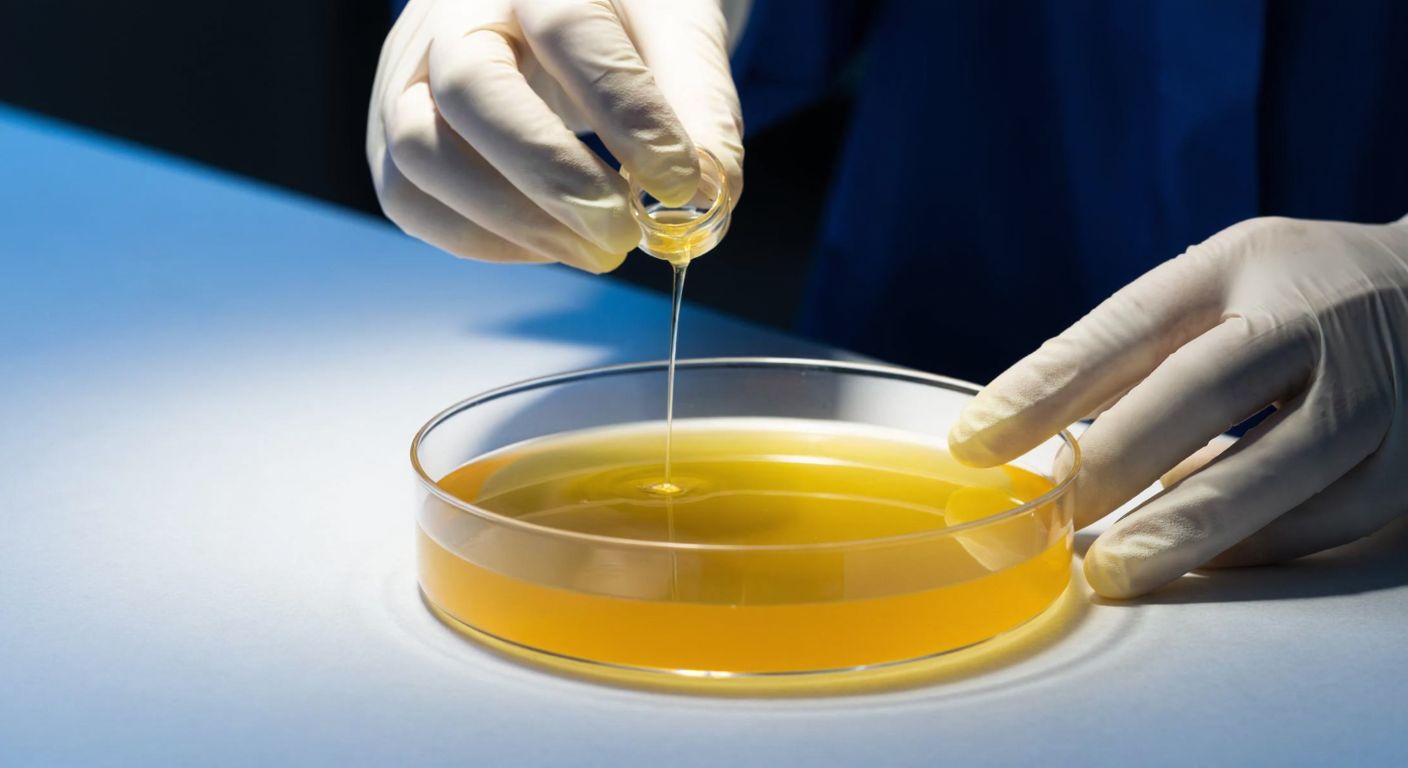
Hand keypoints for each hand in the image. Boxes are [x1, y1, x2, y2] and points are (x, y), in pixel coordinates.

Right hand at [367, 0, 743, 271]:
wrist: (555, 4)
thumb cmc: (622, 15)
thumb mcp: (677, 29)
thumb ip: (700, 101)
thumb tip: (709, 194)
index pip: (568, 29)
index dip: (626, 112)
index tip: (680, 181)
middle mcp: (452, 11)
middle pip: (471, 89)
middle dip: (553, 177)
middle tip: (623, 234)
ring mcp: (408, 71)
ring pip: (419, 150)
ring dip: (512, 221)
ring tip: (595, 250)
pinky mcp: (390, 128)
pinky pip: (407, 197)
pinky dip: (479, 239)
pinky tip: (548, 245)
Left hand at [948, 216, 1407, 597]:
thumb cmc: (1298, 297)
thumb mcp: (1218, 287)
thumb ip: (1133, 350)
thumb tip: (1026, 433)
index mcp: (1247, 263)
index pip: (1131, 324)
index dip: (1047, 384)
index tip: (974, 441)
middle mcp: (1320, 316)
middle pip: (1207, 388)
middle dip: (1119, 459)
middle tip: (1054, 519)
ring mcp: (1383, 388)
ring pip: (1282, 467)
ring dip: (1189, 526)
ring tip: (1116, 569)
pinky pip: (1331, 517)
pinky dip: (1259, 545)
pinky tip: (1202, 561)